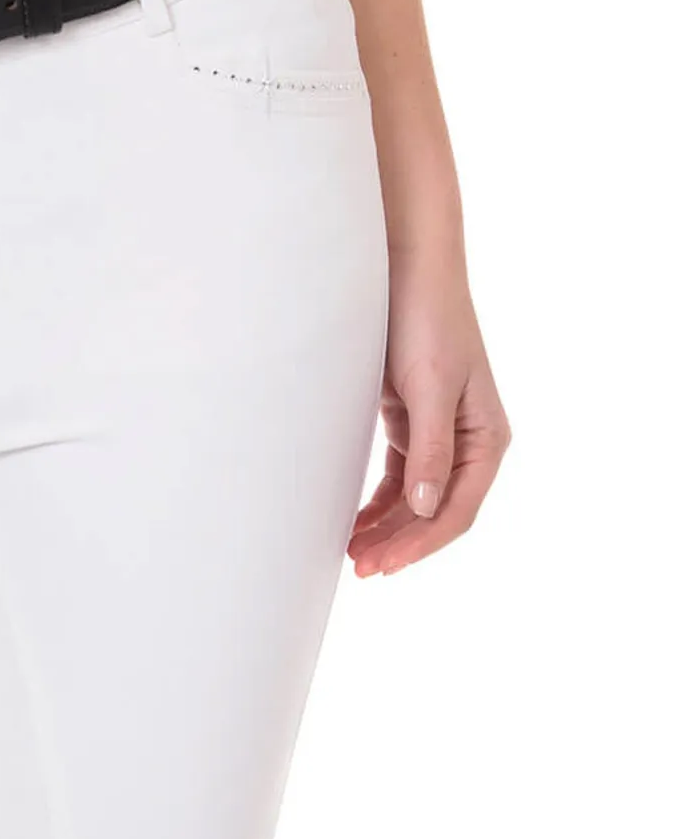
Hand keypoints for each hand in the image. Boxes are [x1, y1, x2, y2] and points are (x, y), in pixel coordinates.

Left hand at [348, 243, 510, 576]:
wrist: (405, 270)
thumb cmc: (424, 321)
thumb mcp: (429, 388)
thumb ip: (430, 450)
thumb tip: (427, 508)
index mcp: (487, 437)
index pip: (456, 511)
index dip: (420, 543)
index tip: (382, 565)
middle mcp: (469, 441)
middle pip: (434, 512)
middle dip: (398, 543)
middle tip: (358, 568)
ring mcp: (439, 433)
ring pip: (413, 500)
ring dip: (385, 529)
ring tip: (351, 554)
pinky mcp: (410, 423)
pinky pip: (397, 478)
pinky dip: (376, 503)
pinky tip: (353, 522)